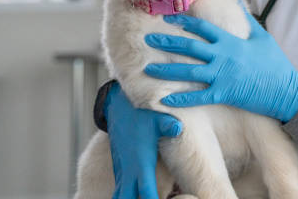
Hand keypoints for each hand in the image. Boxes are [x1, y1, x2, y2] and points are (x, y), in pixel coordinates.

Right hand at [104, 81, 181, 198]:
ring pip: (120, 197)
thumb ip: (168, 125)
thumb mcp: (157, 118)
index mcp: (141, 162)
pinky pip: (120, 190)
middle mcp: (129, 170)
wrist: (119, 108)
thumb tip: (178, 127)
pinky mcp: (119, 169)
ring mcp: (122, 171)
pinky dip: (127, 196)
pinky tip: (137, 196)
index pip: (146, 191)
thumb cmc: (142, 115)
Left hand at [143, 2, 297, 122]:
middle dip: (168, 42)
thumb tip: (236, 4)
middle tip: (148, 38)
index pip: (203, 27)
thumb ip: (247, 21)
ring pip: (188, 71)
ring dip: (167, 70)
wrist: (286, 91)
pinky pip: (198, 97)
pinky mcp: (224, 94)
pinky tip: (164, 100)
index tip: (168, 17)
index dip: (184, 21)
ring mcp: (222, 76)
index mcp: (231, 41)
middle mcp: (223, 57)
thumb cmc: (275, 63)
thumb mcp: (262, 37)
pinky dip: (181, 99)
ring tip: (148, 69)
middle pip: (190, 47)